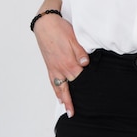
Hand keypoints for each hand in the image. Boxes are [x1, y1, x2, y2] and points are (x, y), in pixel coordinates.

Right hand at [33, 2, 88, 117]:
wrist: (44, 24)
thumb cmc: (60, 29)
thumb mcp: (74, 38)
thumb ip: (80, 53)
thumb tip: (85, 65)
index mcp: (69, 62)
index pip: (80, 78)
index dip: (86, 85)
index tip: (92, 94)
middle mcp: (60, 68)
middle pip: (69, 87)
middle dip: (73, 99)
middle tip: (77, 112)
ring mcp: (54, 68)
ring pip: (59, 88)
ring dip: (64, 99)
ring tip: (68, 110)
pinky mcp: (49, 66)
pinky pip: (52, 82)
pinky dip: (56, 90)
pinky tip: (58, 96)